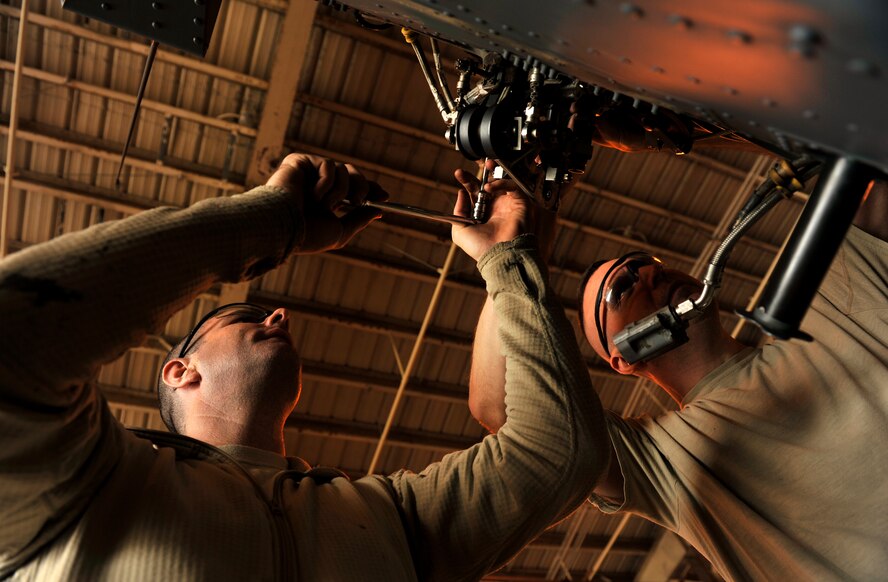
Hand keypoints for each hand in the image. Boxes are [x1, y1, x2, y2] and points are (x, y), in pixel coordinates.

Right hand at [266, 153, 386, 252]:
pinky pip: (328, 165)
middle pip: (353, 174)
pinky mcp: (299, 161)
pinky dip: (325, 183)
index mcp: (325, 201)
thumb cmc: (306, 234)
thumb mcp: (339, 231)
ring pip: (343, 170)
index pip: (352, 189)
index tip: (385, 197)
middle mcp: (317, 185)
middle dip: (362, 187)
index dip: (370, 190)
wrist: (283, 227)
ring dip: (340, 191)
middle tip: (359, 201)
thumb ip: (358, 220)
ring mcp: (308, 173)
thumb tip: (378, 211)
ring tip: (324, 205)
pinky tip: (311, 195)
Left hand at [451, 165, 534, 261]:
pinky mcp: (519, 203)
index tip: (458, 174)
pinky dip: (502, 183)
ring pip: (501, 182)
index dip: (467, 182)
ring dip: (490, 177)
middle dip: (475, 176)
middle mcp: (495, 208)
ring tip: (482, 184)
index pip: (475, 193)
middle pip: (486, 185)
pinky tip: (490, 187)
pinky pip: (513, 186)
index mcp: (482, 214)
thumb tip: (461, 193)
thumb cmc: (481, 248)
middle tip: (463, 173)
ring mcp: (507, 205)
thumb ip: (458, 211)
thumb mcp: (460, 231)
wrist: (499, 254)